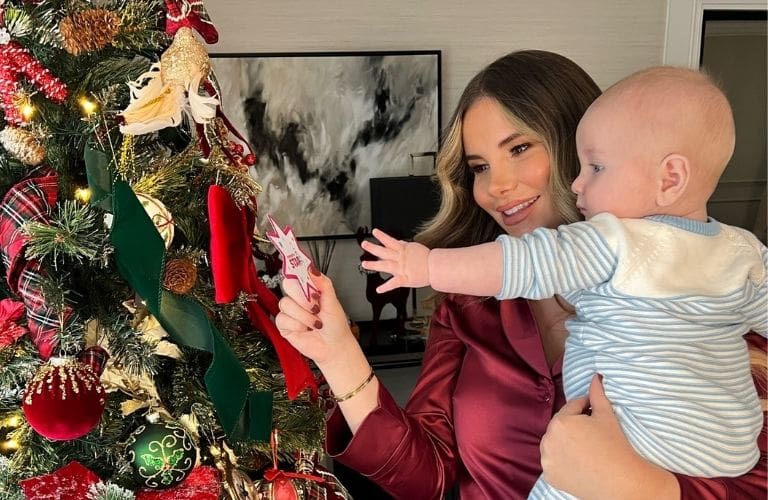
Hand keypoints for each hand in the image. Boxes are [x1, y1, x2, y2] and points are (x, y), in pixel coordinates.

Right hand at [275, 269, 356, 367]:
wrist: (334, 347)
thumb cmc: (335, 325)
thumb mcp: (333, 301)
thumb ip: (323, 283)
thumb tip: (312, 269)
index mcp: (309, 289)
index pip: (296, 274)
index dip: (296, 272)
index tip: (300, 275)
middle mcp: (298, 298)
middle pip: (287, 285)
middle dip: (302, 297)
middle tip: (315, 307)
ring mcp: (290, 311)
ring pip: (285, 304)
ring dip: (304, 316)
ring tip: (315, 323)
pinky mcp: (284, 325)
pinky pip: (282, 319)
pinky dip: (297, 325)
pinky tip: (305, 329)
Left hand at [359, 228, 430, 292]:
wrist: (436, 267)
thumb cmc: (428, 258)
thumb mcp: (415, 247)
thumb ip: (404, 245)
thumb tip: (398, 241)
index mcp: (404, 250)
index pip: (391, 241)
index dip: (382, 236)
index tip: (374, 232)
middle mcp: (400, 258)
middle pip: (384, 251)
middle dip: (373, 247)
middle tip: (364, 244)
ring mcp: (401, 269)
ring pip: (386, 265)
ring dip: (374, 265)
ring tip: (364, 264)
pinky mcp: (404, 279)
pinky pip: (393, 284)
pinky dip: (386, 287)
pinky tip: (378, 289)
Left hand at [539, 374, 677, 499]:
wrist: (620, 481)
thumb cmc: (615, 446)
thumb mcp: (606, 415)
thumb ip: (597, 393)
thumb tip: (595, 376)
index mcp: (561, 422)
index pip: (572, 407)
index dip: (585, 408)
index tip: (594, 413)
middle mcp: (548, 439)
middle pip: (561, 425)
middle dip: (573, 424)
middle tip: (591, 431)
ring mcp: (547, 459)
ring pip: (554, 442)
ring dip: (563, 440)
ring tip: (583, 445)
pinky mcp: (549, 475)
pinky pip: (553, 461)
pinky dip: (560, 459)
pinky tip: (576, 460)